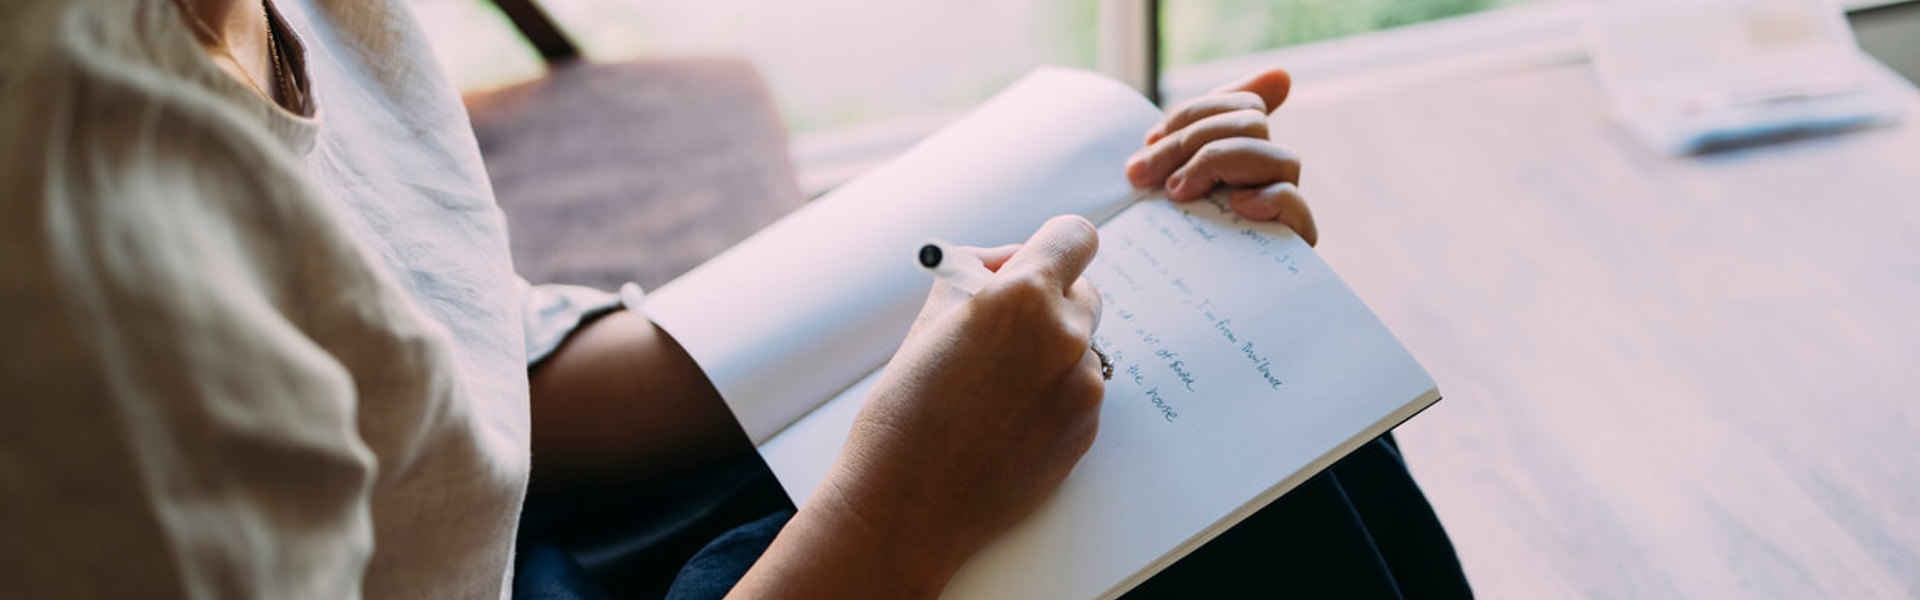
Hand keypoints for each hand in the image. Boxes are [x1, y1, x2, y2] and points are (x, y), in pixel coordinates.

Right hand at [730, 216, 1105, 597]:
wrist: (909, 501)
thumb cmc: (906, 409)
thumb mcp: (933, 317)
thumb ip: (980, 278)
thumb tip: (1006, 262)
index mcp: (1024, 295)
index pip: (1075, 236)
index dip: (1054, 245)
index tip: (1037, 259)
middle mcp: (1065, 336)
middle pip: (1084, 290)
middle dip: (1050, 299)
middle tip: (1004, 325)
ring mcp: (1082, 387)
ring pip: (1080, 346)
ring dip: (1049, 352)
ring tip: (993, 387)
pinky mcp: (1086, 430)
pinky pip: (1077, 391)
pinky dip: (1051, 395)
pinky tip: (1004, 419)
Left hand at [1125, 68, 1316, 245]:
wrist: (1168, 315)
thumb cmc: (1168, 244)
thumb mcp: (1171, 184)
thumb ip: (1197, 132)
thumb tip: (1283, 76)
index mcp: (1245, 153)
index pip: (1243, 104)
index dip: (1194, 113)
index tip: (1150, 141)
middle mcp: (1270, 176)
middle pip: (1253, 124)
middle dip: (1191, 141)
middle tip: (1143, 176)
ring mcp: (1282, 210)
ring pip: (1279, 156)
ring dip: (1219, 163)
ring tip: (1178, 194)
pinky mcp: (1289, 247)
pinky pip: (1295, 205)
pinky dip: (1268, 197)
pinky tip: (1236, 205)